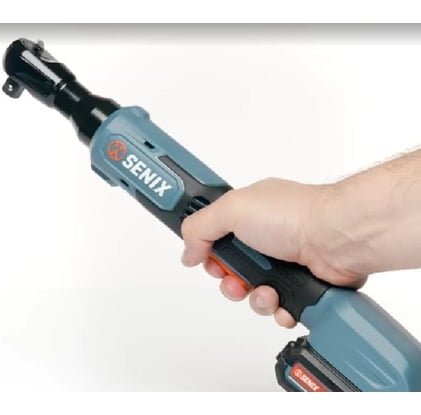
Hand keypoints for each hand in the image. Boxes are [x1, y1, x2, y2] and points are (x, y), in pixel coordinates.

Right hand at [180, 178, 367, 327]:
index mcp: (247, 215)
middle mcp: (264, 238)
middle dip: (228, 281)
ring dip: (254, 297)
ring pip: (251, 292)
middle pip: (230, 270)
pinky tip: (283, 299)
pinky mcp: (298, 284)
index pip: (215, 236)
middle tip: (233, 278)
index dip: (207, 251)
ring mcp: (282, 262)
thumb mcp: (232, 209)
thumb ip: (199, 227)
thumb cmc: (293, 215)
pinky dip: (277, 308)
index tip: (203, 257)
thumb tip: (188, 252)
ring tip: (266, 290)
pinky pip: (277, 307)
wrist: (337, 238)